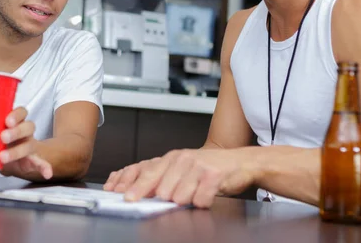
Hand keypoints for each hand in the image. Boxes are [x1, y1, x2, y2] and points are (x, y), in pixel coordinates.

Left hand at [0, 107, 52, 179]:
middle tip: (2, 137)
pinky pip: (41, 162)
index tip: (6, 120)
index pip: (21, 112)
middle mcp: (25, 132)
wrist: (15, 155)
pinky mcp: (32, 160)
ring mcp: (30, 145)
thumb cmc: (1, 139)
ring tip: (3, 157)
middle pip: (28, 127)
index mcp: (16, 121)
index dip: (16, 115)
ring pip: (30, 145)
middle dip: (16, 131)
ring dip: (18, 151)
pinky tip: (47, 173)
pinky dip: (44, 167)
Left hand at [103, 149, 255, 207]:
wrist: (238, 162)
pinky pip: (200, 198)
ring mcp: (197, 165)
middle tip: (150, 199)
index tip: (122, 195)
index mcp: (170, 158)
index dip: (132, 184)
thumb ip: (162, 179)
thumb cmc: (207, 168)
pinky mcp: (213, 174)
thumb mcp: (181, 170)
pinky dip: (202, 201)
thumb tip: (138, 193)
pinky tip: (205, 196)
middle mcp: (181, 159)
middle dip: (155, 195)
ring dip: (184, 200)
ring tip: (191, 195)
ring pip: (179, 194)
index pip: (145, 171)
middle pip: (159, 184)